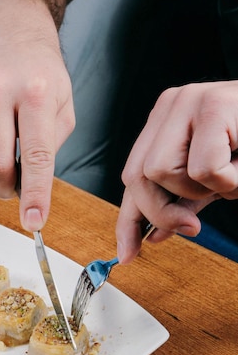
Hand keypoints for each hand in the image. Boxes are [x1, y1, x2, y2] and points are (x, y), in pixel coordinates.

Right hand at [0, 13, 74, 232]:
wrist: (7, 28)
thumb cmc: (40, 72)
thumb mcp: (63, 105)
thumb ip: (50, 147)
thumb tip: (28, 187)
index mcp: (35, 93)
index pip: (36, 157)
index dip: (34, 195)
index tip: (33, 222)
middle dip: (5, 188)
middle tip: (14, 187)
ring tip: (4, 135)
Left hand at [116, 81, 237, 262]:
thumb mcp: (212, 180)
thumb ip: (181, 203)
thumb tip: (153, 236)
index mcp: (165, 122)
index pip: (133, 175)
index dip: (128, 219)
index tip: (128, 253)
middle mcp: (171, 106)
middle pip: (137, 176)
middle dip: (162, 212)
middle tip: (192, 224)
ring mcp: (189, 101)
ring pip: (162, 172)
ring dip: (201, 191)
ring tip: (231, 176)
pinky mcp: (214, 105)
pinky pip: (203, 168)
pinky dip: (227, 182)